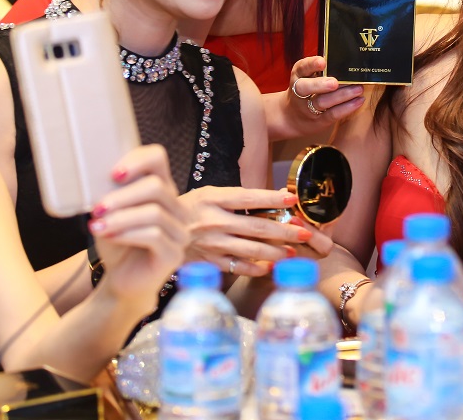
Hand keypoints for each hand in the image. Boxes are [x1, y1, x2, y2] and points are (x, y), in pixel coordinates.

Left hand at [86, 147, 188, 305]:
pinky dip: (127, 234)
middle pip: (156, 187)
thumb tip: (90, 175)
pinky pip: (155, 236)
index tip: (112, 174)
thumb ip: (108, 193)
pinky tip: (110, 237)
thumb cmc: (117, 242)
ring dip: (121, 218)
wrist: (121, 279)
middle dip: (123, 196)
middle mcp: (176, 207)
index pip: (157, 158)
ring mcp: (180, 231)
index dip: (136, 160)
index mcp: (161, 189)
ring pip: (154, 213)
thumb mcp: (109, 212)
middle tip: (97, 208)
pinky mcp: (175, 254)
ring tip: (98, 226)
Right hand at [177, 186, 332, 276]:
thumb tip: (275, 196)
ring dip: (275, 252)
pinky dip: (255, 269)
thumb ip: (239, 197)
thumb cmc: (189, 209)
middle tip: (304, 232)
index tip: (292, 198)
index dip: (271, 198)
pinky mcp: (209, 261)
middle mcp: (214, 222)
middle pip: (255, 226)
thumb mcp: (209, 194)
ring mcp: (212, 244)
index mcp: (213, 199)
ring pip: (250, 249)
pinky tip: (270, 268)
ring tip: (293, 252)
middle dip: (283, 230)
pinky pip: (237, 267)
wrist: (158, 229)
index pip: (247, 197)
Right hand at [287, 56, 364, 131]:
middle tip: (334, 82)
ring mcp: (307, 108)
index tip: (322, 62)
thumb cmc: (306, 91)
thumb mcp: (307, 77)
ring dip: (341, 95)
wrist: (293, 119)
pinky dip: (346, 108)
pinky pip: (332, 114)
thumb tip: (345, 59)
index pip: (301, 68)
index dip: (311, 64)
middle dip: (320, 84)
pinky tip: (359, 101)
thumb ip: (321, 69)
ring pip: (321, 102)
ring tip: (358, 89)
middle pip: (304, 88)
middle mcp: (299, 92)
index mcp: (298, 76)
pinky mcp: (318, 121)